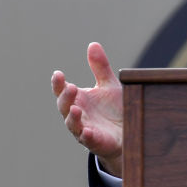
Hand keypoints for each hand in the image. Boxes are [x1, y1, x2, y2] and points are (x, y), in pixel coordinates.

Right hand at [52, 42, 123, 175]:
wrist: (128, 132)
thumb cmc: (114, 109)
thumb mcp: (109, 85)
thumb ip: (100, 67)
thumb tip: (93, 44)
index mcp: (78, 99)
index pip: (62, 90)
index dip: (58, 83)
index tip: (58, 74)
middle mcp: (77, 114)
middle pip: (64, 106)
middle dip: (65, 97)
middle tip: (70, 88)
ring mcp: (84, 129)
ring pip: (72, 124)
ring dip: (72, 117)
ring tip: (75, 109)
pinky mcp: (95, 142)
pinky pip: (87, 140)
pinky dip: (86, 135)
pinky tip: (87, 131)